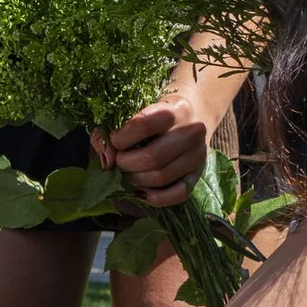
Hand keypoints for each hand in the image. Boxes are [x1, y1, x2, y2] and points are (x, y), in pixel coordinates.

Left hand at [95, 90, 212, 205]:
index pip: (142, 125)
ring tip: (129, 173)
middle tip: (119, 161)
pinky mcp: (199, 173)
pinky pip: (178, 194)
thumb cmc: (156, 114)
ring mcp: (198, 154)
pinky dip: (156, 198)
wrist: (194, 114)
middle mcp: (192, 130)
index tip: (114, 141)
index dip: (120, 139)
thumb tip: (107, 161)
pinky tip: (142, 191)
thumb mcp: (135, 110)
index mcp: (175, 108)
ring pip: (161, 177)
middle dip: (126, 163)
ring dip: (137, 180)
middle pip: (152, 157)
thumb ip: (110, 131)